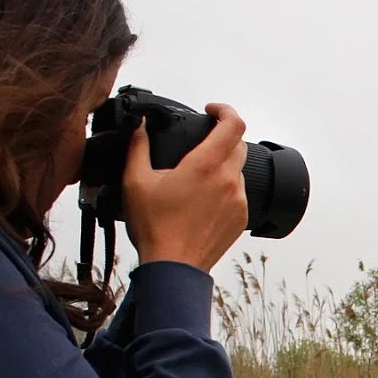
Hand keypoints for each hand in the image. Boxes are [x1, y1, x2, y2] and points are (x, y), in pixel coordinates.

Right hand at [122, 103, 247, 272]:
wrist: (174, 267)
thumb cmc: (155, 227)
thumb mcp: (135, 180)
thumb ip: (138, 145)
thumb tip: (139, 124)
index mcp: (206, 165)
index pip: (233, 124)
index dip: (225, 110)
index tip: (211, 110)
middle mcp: (229, 181)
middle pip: (238, 144)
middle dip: (222, 135)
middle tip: (201, 140)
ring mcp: (238, 200)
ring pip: (238, 169)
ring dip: (223, 164)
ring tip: (197, 174)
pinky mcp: (241, 218)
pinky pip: (239, 192)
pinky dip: (225, 187)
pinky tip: (203, 197)